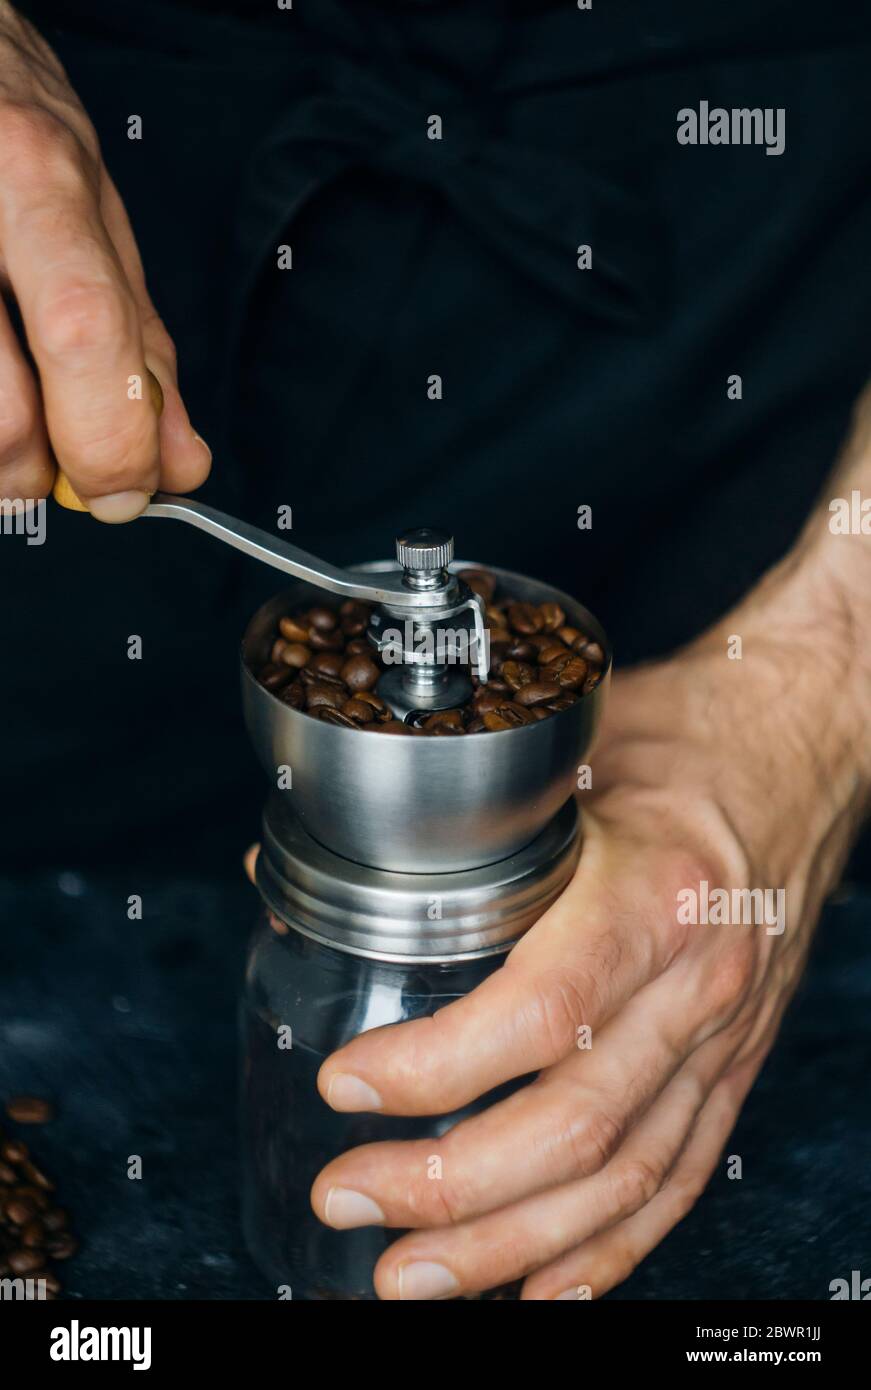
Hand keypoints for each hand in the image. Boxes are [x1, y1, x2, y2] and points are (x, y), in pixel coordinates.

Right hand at [0, 2, 209, 518]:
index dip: (115, 443)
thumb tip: (181, 458)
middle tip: (60, 473)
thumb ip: (137, 341)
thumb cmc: (5, 133)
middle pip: (10, 412)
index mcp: (43, 180)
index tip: (130, 491)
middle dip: (45, 473)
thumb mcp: (90, 215)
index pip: (90, 339)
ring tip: (11, 423)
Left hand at [311, 551, 869, 1298]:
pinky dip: (609, 1249)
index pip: (542, 1013)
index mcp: (652, 893)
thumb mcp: (567, 744)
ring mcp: (723, 1036)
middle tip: (349, 1197)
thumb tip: (301, 865)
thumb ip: (442, 812)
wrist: (802, 745)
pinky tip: (540, 1288)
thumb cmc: (687, 736)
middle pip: (575, 1125)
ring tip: (411, 1276)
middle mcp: (697, 982)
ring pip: (623, 1177)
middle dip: (449, 1186)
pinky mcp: (735, 1062)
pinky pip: (679, 1177)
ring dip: (511, 1243)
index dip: (436, 1067)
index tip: (346, 1082)